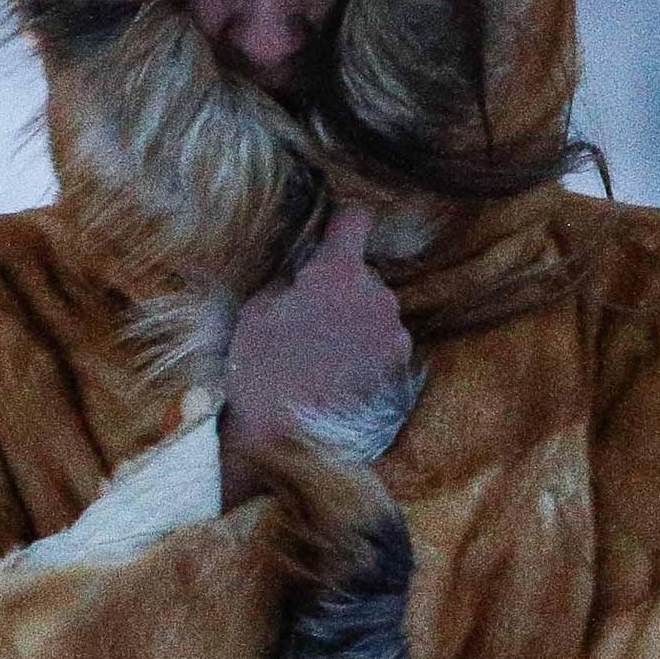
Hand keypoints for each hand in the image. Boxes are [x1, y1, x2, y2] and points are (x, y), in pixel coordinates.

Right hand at [221, 205, 407, 506]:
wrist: (288, 438)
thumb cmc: (261, 368)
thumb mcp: (257, 310)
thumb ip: (289, 279)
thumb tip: (303, 270)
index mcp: (337, 273)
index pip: (355, 220)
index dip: (342, 222)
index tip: (333, 230)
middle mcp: (377, 295)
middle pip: (363, 274)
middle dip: (341, 288)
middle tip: (310, 316)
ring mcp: (394, 334)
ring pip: (375, 312)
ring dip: (355, 322)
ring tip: (324, 353)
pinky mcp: (402, 368)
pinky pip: (384, 345)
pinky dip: (366, 352)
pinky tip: (338, 374)